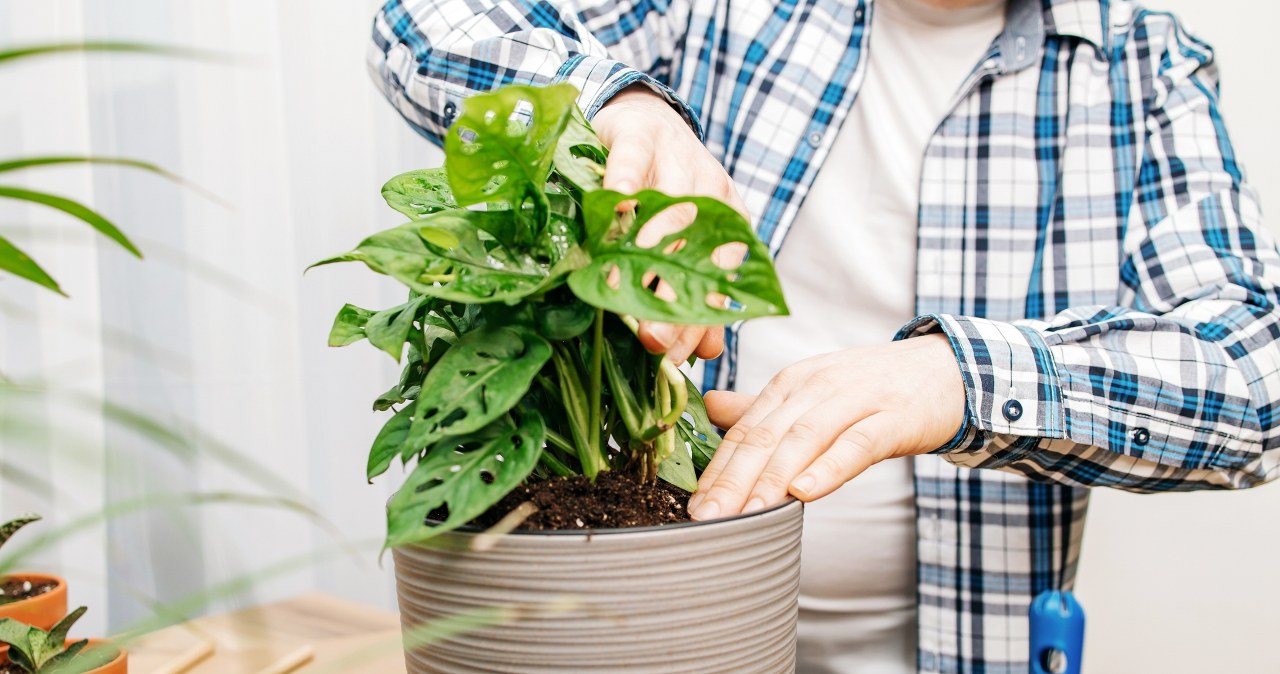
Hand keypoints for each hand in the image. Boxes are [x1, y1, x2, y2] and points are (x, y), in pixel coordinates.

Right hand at [592, 85, 748, 362]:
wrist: (646, 118)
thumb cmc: (661, 189)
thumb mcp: (683, 237)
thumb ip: (695, 291)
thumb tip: (703, 352)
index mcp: (727, 221)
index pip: (720, 277)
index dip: (701, 319)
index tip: (678, 358)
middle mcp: (710, 190)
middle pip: (697, 253)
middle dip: (676, 301)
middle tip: (653, 342)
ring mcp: (678, 159)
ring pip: (669, 210)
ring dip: (648, 253)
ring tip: (624, 292)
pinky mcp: (641, 136)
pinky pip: (634, 162)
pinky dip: (624, 183)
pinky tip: (612, 207)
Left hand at [687, 334, 965, 519]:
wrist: (947, 370)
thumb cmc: (871, 389)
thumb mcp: (812, 393)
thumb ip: (763, 407)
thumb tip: (711, 407)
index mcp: (791, 384)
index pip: (745, 430)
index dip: (718, 469)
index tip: (694, 507)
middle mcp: (815, 387)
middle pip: (766, 435)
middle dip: (732, 480)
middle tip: (707, 519)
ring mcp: (855, 399)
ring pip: (804, 439)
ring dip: (772, 479)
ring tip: (745, 514)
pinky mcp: (893, 417)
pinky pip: (856, 444)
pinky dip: (829, 467)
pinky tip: (805, 492)